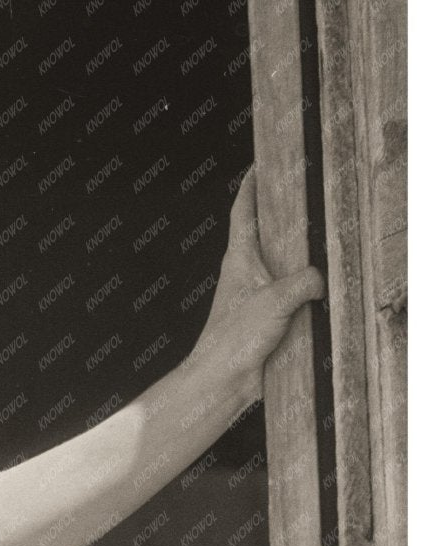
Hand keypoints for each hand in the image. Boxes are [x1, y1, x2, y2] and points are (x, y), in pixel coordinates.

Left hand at [197, 169, 324, 403]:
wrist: (222, 380)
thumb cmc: (234, 339)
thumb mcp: (275, 301)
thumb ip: (304, 282)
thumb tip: (321, 279)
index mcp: (240, 259)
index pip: (243, 213)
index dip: (251, 187)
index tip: (259, 166)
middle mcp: (245, 273)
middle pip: (263, 234)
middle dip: (279, 214)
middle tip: (298, 193)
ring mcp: (255, 296)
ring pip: (278, 264)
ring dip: (295, 251)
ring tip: (319, 234)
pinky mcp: (266, 318)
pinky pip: (289, 293)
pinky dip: (304, 285)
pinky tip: (322, 286)